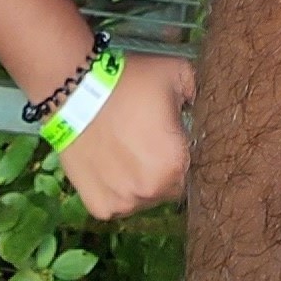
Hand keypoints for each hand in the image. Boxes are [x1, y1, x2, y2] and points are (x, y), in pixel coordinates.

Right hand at [57, 51, 194, 217]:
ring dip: (140, 181)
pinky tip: (110, 164)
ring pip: (144, 197)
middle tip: (147, 142)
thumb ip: (199, 94)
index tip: (172, 139)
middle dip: (164, 168)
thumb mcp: (177, 73)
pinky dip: (116, 189)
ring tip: (126, 152)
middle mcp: (152, 192)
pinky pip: (118, 204)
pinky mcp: (100, 207)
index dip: (184, 153)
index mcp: (176, 165)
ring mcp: (124, 203)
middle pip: (170, 187)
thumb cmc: (129, 83)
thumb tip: (205, 106)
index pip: (194, 170)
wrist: (75, 92)